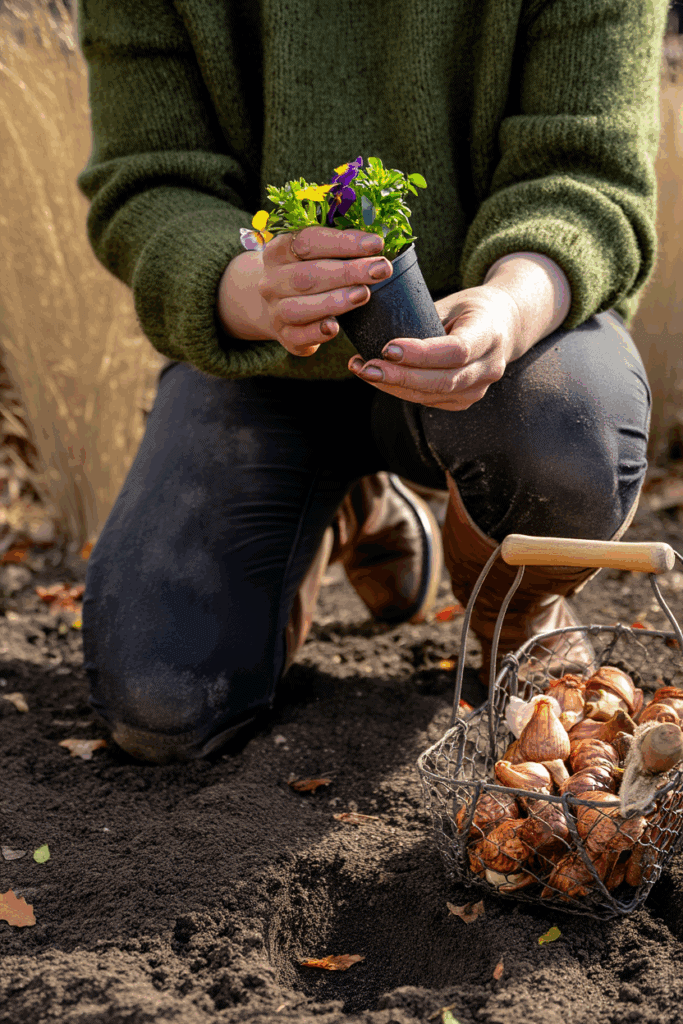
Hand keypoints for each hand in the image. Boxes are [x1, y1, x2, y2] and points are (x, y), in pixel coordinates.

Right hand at [217, 226, 391, 356]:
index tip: (376, 244)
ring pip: (299, 307)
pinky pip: (297, 337)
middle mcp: (271, 281)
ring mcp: (275, 311)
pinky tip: (334, 328)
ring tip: (364, 294)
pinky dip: (315, 333)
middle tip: (381, 269)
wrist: (279, 306)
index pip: (307, 242)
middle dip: (348, 272)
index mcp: (278, 252)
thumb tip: (375, 243)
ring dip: (334, 301)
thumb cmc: (309, 272)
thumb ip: (340, 246)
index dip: (343, 242)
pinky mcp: (285, 336)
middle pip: (307, 275)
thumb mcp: (317, 254)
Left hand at [348, 252, 570, 409]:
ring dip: (393, 386)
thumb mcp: (451, 304)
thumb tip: (375, 329)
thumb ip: (422, 321)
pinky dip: (401, 391)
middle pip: (442, 380)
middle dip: (400, 376)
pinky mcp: (465, 401)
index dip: (421, 354)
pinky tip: (378, 378)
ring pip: (431, 395)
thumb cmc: (470, 308)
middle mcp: (490, 367)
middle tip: (365, 367)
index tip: (388, 348)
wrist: (503, 326)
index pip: (456, 351)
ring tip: (362, 370)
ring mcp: (479, 389)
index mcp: (490, 334)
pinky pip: (429, 401)